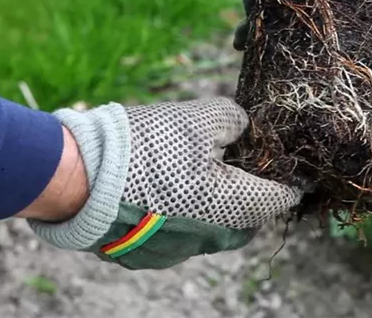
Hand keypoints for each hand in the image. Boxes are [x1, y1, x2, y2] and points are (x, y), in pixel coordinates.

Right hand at [28, 98, 300, 269]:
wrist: (80, 176)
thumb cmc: (150, 146)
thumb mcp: (204, 117)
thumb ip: (237, 121)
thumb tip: (244, 128)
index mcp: (237, 206)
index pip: (282, 198)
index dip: (290, 177)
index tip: (292, 164)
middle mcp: (214, 237)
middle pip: (250, 217)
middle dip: (252, 192)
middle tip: (240, 162)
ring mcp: (180, 252)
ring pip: (216, 227)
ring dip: (218, 204)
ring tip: (201, 171)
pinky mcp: (148, 256)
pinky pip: (182, 234)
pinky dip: (185, 214)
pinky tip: (169, 189)